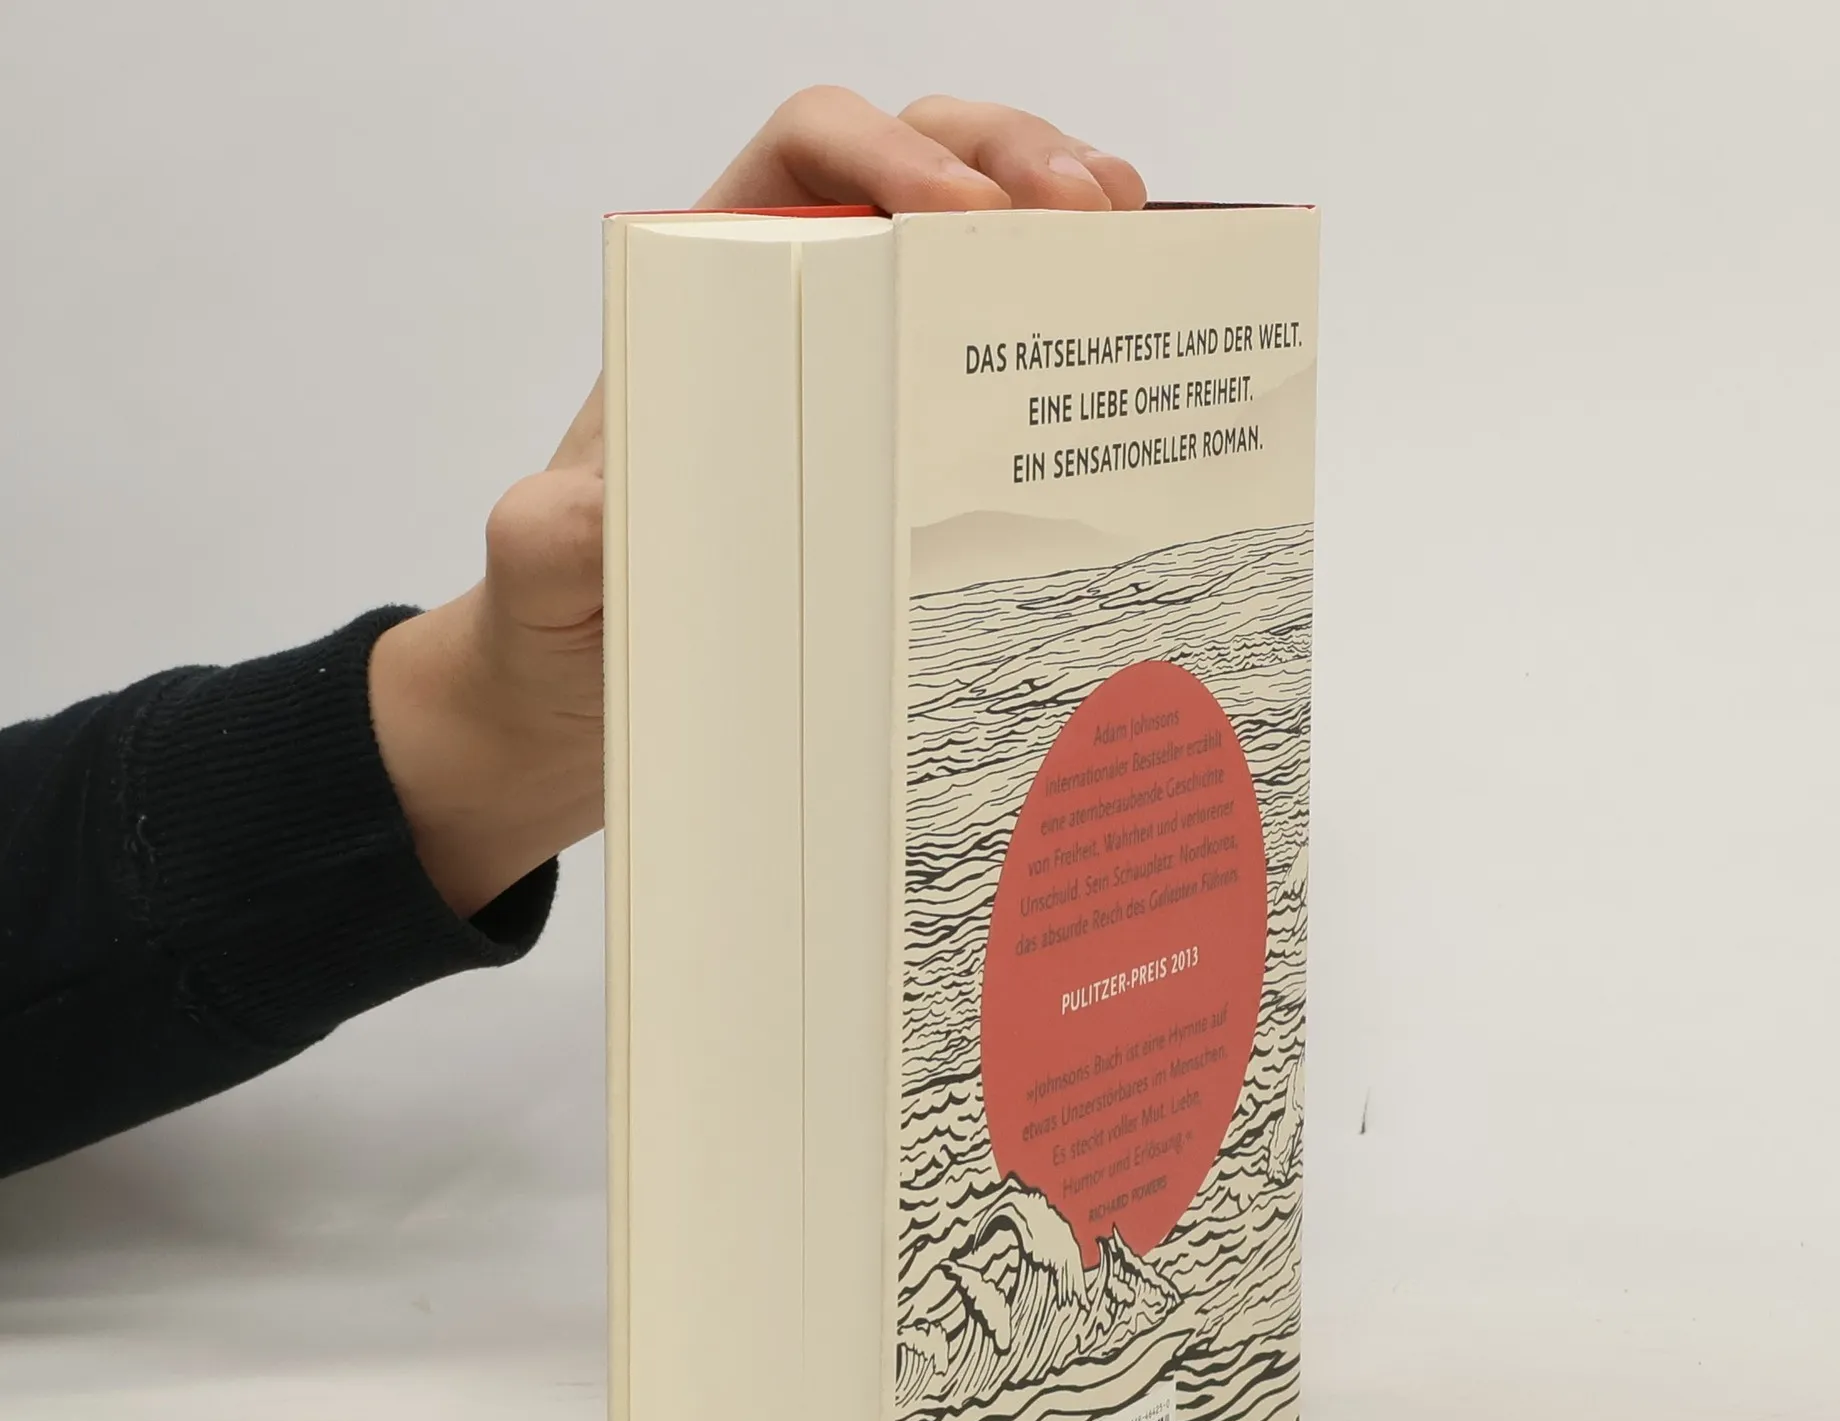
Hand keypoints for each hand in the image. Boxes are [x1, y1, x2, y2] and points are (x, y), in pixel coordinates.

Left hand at [369, 91, 1146, 918]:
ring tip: (1131, 243)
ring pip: (985, 241)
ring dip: (1067, 219)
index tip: (953, 214)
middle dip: (1014, 160)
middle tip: (1089, 212)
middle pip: (923, 163)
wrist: (600, 680)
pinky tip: (1129, 343)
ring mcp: (874, 368)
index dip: (885, 154)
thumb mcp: (542, 567)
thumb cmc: (567, 602)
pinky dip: (1077, 327)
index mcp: (715, 291)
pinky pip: (1009, 359)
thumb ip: (552, 535)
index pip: (806, 158)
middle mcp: (807, 306)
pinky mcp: (921, 449)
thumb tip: (610, 512)